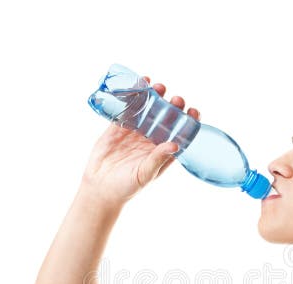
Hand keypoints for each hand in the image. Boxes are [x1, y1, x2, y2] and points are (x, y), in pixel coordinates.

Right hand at [81, 75, 200, 204]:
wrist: (99, 189)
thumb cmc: (126, 187)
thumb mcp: (145, 174)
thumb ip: (158, 159)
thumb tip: (175, 144)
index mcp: (162, 151)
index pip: (180, 133)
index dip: (188, 122)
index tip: (193, 111)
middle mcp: (150, 139)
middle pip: (165, 118)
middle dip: (172, 106)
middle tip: (176, 99)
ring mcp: (134, 132)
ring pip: (147, 110)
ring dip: (154, 97)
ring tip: (158, 86)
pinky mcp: (117, 128)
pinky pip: (126, 109)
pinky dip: (131, 97)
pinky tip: (137, 84)